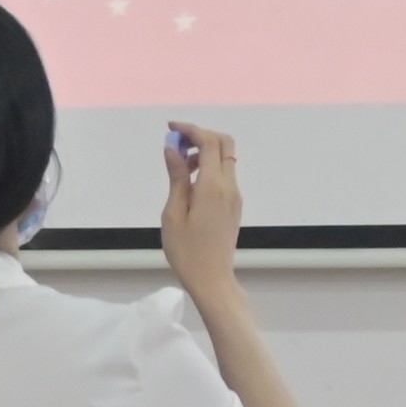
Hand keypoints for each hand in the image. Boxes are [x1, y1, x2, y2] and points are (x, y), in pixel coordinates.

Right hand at [160, 124, 245, 302]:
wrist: (212, 279)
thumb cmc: (186, 251)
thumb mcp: (173, 213)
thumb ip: (176, 177)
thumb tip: (173, 149)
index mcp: (213, 187)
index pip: (209, 143)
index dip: (191, 129)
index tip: (170, 128)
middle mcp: (229, 186)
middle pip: (224, 143)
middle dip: (201, 135)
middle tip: (176, 143)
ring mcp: (235, 195)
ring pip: (226, 158)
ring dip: (205, 151)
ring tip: (180, 166)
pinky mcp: (234, 204)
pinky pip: (225, 174)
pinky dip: (209, 167)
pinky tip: (190, 182)